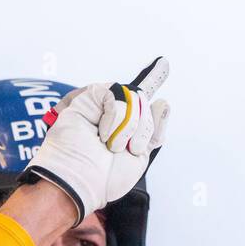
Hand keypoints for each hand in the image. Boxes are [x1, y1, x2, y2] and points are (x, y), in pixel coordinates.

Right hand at [19, 57, 170, 223]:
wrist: (80, 182)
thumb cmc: (103, 178)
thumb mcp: (139, 158)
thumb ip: (153, 131)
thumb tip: (162, 101)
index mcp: (124, 128)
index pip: (141, 100)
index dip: (154, 78)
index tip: (165, 63)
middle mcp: (112, 114)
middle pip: (143, 101)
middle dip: (144, 127)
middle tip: (130, 148)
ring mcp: (99, 105)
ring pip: (133, 97)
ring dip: (129, 126)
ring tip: (111, 146)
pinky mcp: (87, 98)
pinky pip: (115, 95)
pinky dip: (115, 118)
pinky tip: (103, 134)